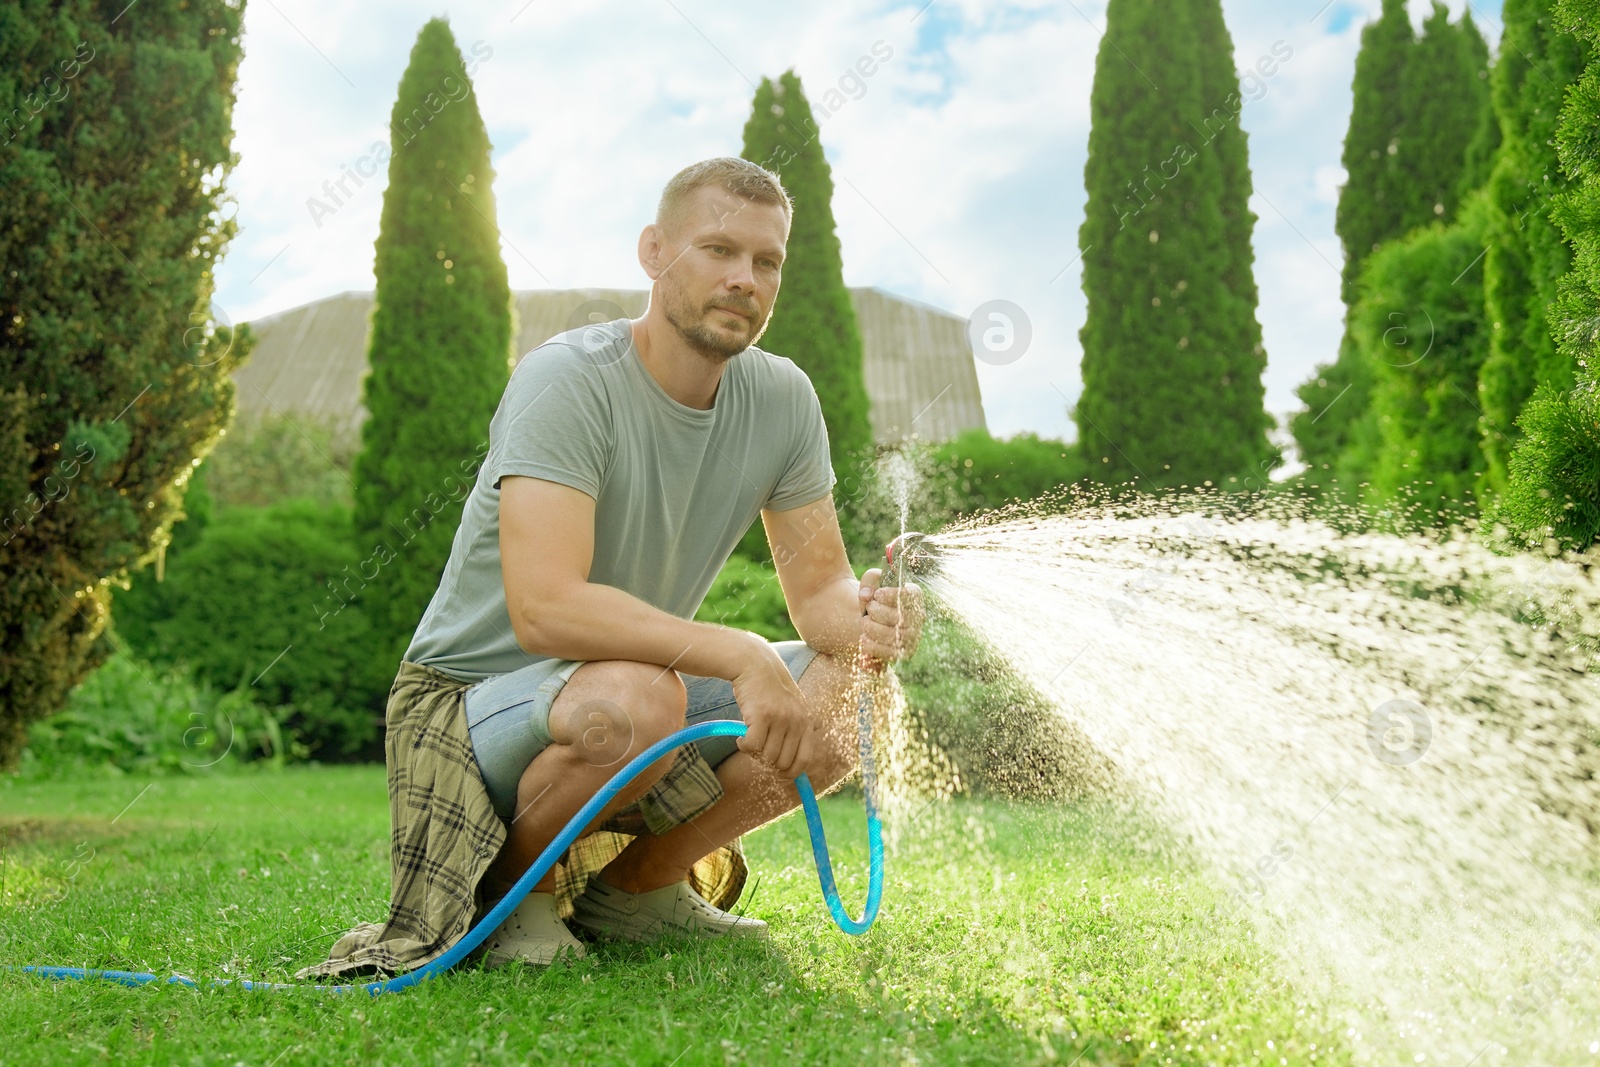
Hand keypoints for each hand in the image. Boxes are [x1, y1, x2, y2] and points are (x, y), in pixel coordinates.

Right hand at [732, 641, 818, 778]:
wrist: (754, 663)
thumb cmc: (769, 689)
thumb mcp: (791, 707)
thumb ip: (796, 731)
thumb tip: (792, 768)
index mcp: (807, 721)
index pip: (804, 760)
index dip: (790, 772)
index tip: (778, 772)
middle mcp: (797, 721)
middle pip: (783, 763)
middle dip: (768, 762)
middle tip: (758, 750)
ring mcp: (781, 718)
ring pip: (767, 757)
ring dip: (754, 754)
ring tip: (749, 740)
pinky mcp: (762, 715)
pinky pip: (752, 746)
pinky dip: (744, 747)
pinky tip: (740, 738)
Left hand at [857, 568, 924, 669]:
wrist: (872, 621)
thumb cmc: (874, 599)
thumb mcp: (871, 583)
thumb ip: (869, 581)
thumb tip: (865, 594)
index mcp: (915, 596)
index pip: (912, 595)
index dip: (892, 595)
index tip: (877, 595)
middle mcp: (919, 617)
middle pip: (900, 616)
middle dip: (877, 611)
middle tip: (869, 608)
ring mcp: (914, 637)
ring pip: (893, 635)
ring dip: (872, 628)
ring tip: (865, 622)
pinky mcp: (905, 653)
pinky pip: (889, 653)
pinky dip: (871, 645)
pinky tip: (864, 638)